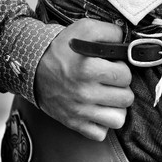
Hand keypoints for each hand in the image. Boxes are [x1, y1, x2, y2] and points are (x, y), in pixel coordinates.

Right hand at [35, 18, 133, 140]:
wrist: (32, 66)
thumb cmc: (62, 48)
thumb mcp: (85, 28)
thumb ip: (111, 32)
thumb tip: (128, 44)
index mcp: (88, 69)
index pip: (126, 76)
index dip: (122, 69)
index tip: (113, 67)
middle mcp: (84, 93)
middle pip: (126, 98)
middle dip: (121, 87)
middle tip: (110, 81)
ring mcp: (79, 111)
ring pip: (118, 118)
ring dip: (116, 107)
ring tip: (108, 96)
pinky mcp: (73, 124)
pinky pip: (101, 133)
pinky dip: (102, 123)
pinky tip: (98, 109)